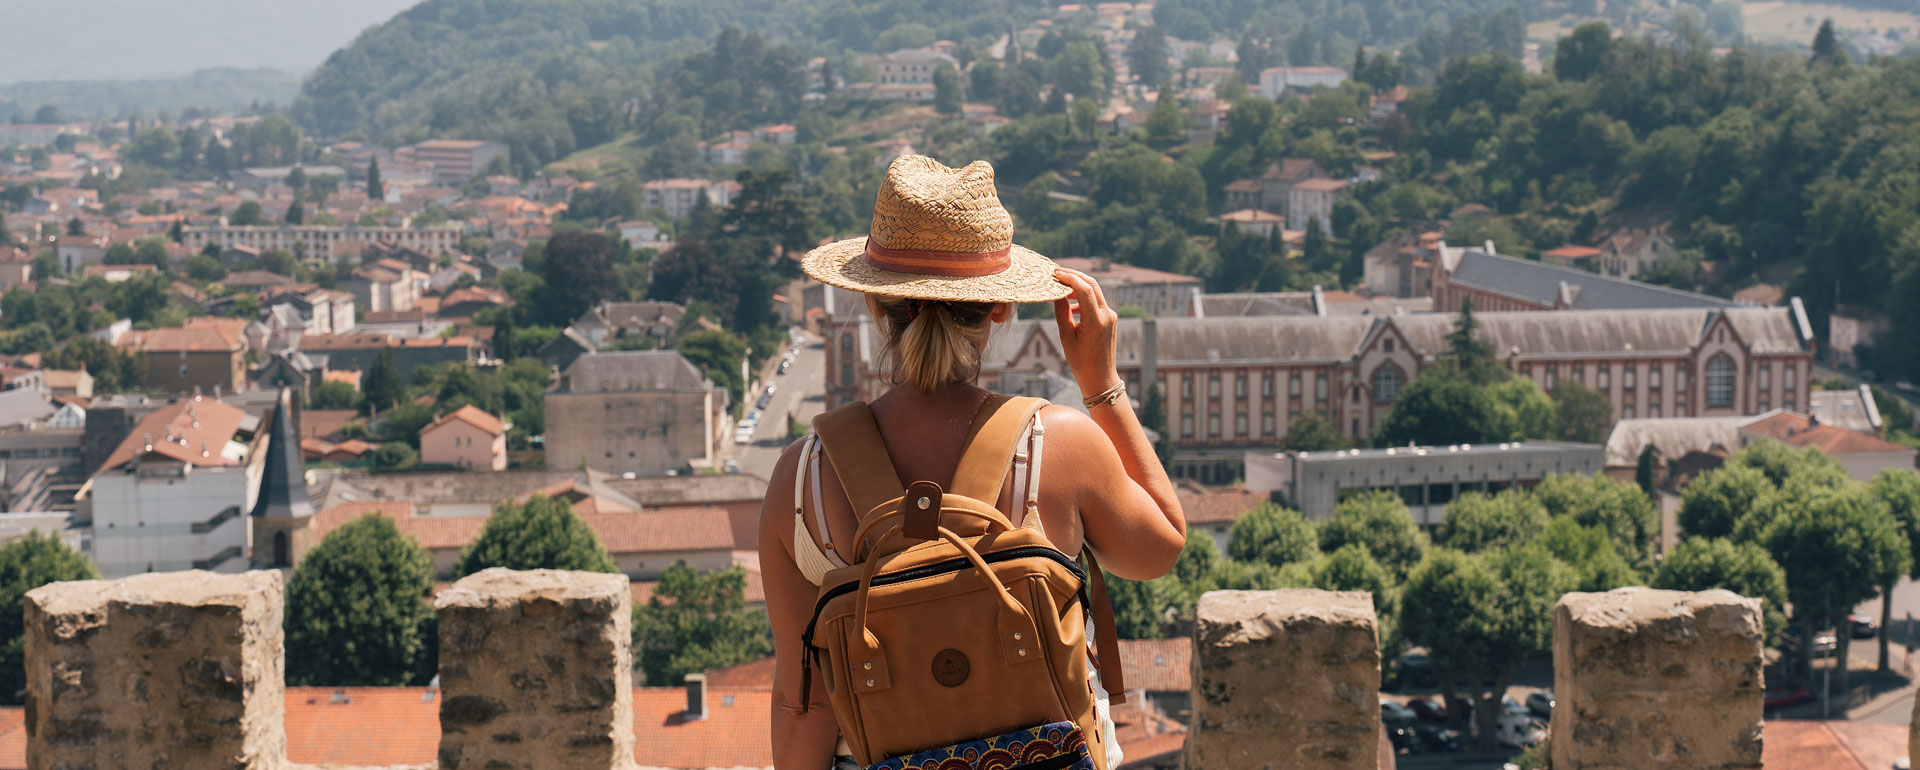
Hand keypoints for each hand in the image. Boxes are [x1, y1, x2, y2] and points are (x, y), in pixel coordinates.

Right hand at [1052, 268, 1121, 394]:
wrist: (1100, 378)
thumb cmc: (1081, 361)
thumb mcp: (1066, 337)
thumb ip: (1062, 313)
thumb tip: (1057, 294)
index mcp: (1095, 320)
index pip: (1084, 289)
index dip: (1070, 277)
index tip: (1055, 273)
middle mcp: (1107, 315)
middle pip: (1092, 285)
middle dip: (1075, 276)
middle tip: (1058, 272)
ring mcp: (1111, 316)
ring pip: (1095, 292)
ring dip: (1079, 286)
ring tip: (1061, 287)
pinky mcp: (1110, 319)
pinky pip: (1097, 302)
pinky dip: (1084, 298)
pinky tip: (1071, 305)